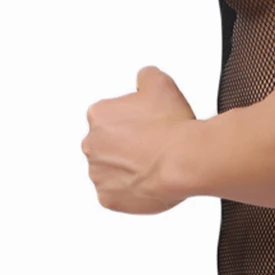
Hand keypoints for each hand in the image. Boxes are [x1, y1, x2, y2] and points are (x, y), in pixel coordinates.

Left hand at [82, 66, 196, 214]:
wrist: (183, 160)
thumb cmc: (171, 125)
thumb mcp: (161, 83)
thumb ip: (146, 76)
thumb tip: (144, 77)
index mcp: (99, 115)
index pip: (110, 115)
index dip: (134, 119)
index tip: (149, 123)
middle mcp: (91, 144)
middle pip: (108, 143)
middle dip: (127, 145)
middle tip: (154, 144)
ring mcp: (98, 174)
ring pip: (112, 170)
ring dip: (129, 167)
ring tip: (157, 164)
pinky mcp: (108, 198)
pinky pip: (118, 194)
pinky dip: (132, 190)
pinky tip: (152, 180)